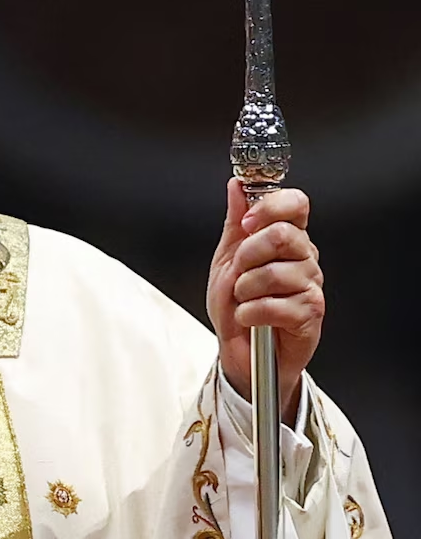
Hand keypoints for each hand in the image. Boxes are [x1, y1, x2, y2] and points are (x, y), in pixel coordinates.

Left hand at [207, 179, 324, 425]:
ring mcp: (310, 285)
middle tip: (239, 272)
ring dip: (245, 289)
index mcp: (288, 239)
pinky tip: (250, 317)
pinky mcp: (311, 314)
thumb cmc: (237, 306)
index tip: (246, 222)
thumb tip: (237, 186)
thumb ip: (235, 222)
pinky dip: (251, 312)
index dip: (269, 206)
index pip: (296, 204)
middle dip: (247, 254)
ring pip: (275, 272)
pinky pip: (276, 304)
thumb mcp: (227, 259)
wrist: (240, 352)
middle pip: (283, 235)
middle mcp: (304, 258)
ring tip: (243, 299)